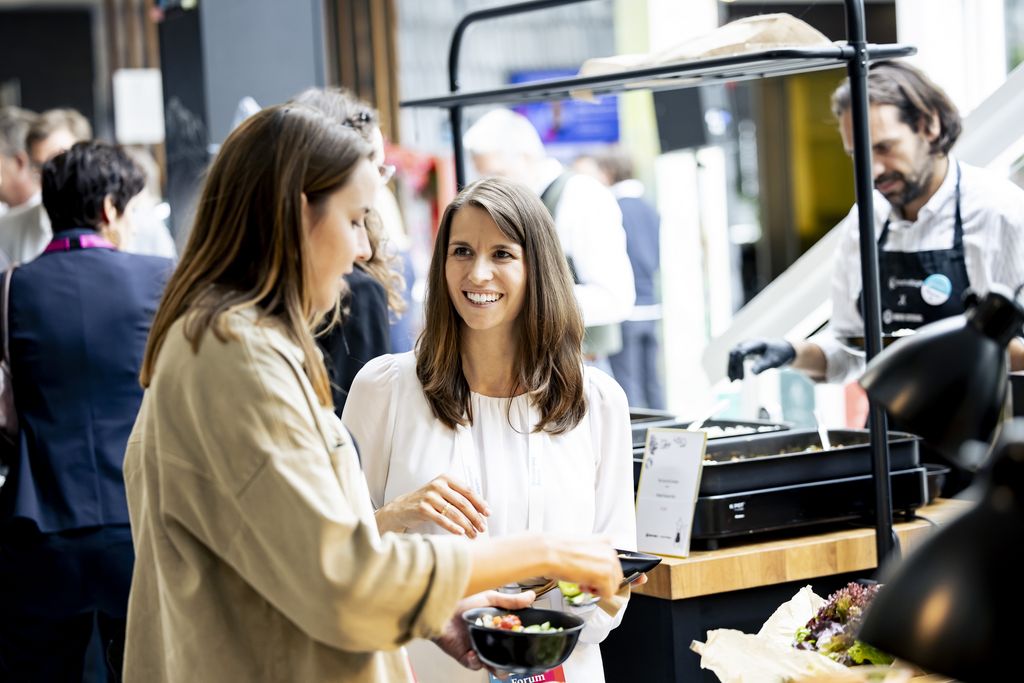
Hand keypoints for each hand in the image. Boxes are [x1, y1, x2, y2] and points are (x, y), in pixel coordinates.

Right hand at [375, 474, 489, 537]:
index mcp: (446, 479)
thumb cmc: (428, 502)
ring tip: (473, 534)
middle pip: (463, 502)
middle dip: (475, 517)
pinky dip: (452, 527)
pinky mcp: (422, 508)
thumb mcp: (443, 494)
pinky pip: (441, 519)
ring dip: (466, 525)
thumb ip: (460, 498)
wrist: (402, 508)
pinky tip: (460, 533)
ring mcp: (429, 496)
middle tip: (483, 528)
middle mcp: (438, 485)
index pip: (468, 491)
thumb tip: (482, 510)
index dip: (480, 503)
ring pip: (454, 512)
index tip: (488, 514)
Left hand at [434, 589, 535, 670]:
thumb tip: (531, 597)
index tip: (527, 639)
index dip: (520, 640)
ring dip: (497, 666)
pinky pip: (474, 664)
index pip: (512, 636)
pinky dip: (476, 660)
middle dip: (511, 660)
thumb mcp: (490, 598)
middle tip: (515, 658)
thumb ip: (511, 601)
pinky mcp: (464, 656)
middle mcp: (488, 639)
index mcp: (496, 626)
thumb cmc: (462, 599)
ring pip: (492, 664)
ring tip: (499, 663)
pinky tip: (474, 653)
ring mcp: (477, 648)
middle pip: (505, 654)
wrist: (439, 605)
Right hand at [545, 535, 622, 599]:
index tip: (590, 573)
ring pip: (612, 586)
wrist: (549, 553)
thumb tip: (597, 558)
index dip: (600, 572)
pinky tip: (583, 586)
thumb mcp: (581, 544)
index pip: (612, 564)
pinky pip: (608, 594)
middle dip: (601, 582)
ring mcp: (609, 564)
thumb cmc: (558, 549)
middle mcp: (610, 552)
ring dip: (598, 589)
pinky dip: (596, 595)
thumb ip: (594, 548)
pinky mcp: (605, 577)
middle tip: (585, 581)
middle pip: (615, 576)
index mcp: (605, 543)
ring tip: (583, 583)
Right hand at [727, 338, 795, 380]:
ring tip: (732, 381)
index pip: (743, 351)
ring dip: (731, 368)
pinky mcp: (742, 350)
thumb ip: (764, 366)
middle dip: (734, 367)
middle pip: (734, 353)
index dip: (738, 361)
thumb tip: (752, 373)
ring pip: (732, 356)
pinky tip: (733, 378)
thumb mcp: (774, 361)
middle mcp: (748, 342)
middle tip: (737, 381)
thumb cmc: (779, 355)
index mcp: (757, 343)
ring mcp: (744, 345)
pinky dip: (733, 368)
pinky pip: (734, 358)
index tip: (738, 374)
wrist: (781, 349)